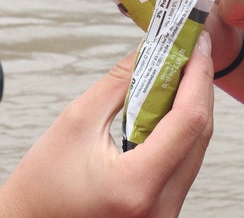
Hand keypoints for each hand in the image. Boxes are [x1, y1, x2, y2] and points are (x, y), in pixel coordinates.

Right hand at [0, 33, 213, 217]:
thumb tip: (153, 46)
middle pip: (200, 133)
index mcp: (137, 185)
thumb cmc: (42, 184)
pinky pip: (184, 163)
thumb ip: (121, 81)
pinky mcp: (162, 212)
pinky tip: (172, 104)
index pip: (189, 120)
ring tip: (181, 69)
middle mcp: (160, 208)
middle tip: (192, 48)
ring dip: (192, 106)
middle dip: (199, 84)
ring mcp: (164, 215)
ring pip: (196, 148)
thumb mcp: (78, 120)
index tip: (197, 43)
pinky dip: (181, 130)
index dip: (198, 74)